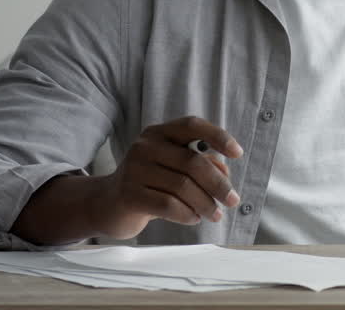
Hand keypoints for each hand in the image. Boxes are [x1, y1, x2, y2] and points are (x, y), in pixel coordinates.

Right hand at [91, 116, 242, 239]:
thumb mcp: (173, 169)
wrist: (107, 204)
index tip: (238, 153)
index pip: (192, 126)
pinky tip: (194, 218)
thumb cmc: (148, 184)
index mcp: (158, 133)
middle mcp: (145, 146)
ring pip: (183, 186)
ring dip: (205, 203)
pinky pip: (168, 204)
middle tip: (233, 200)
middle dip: (218, 183)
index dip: (217, 136)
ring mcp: (134, 169)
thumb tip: (225, 173)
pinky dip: (187, 213)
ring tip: (215, 214)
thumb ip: (199, 165)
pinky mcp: (129, 195)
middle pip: (192, 162)